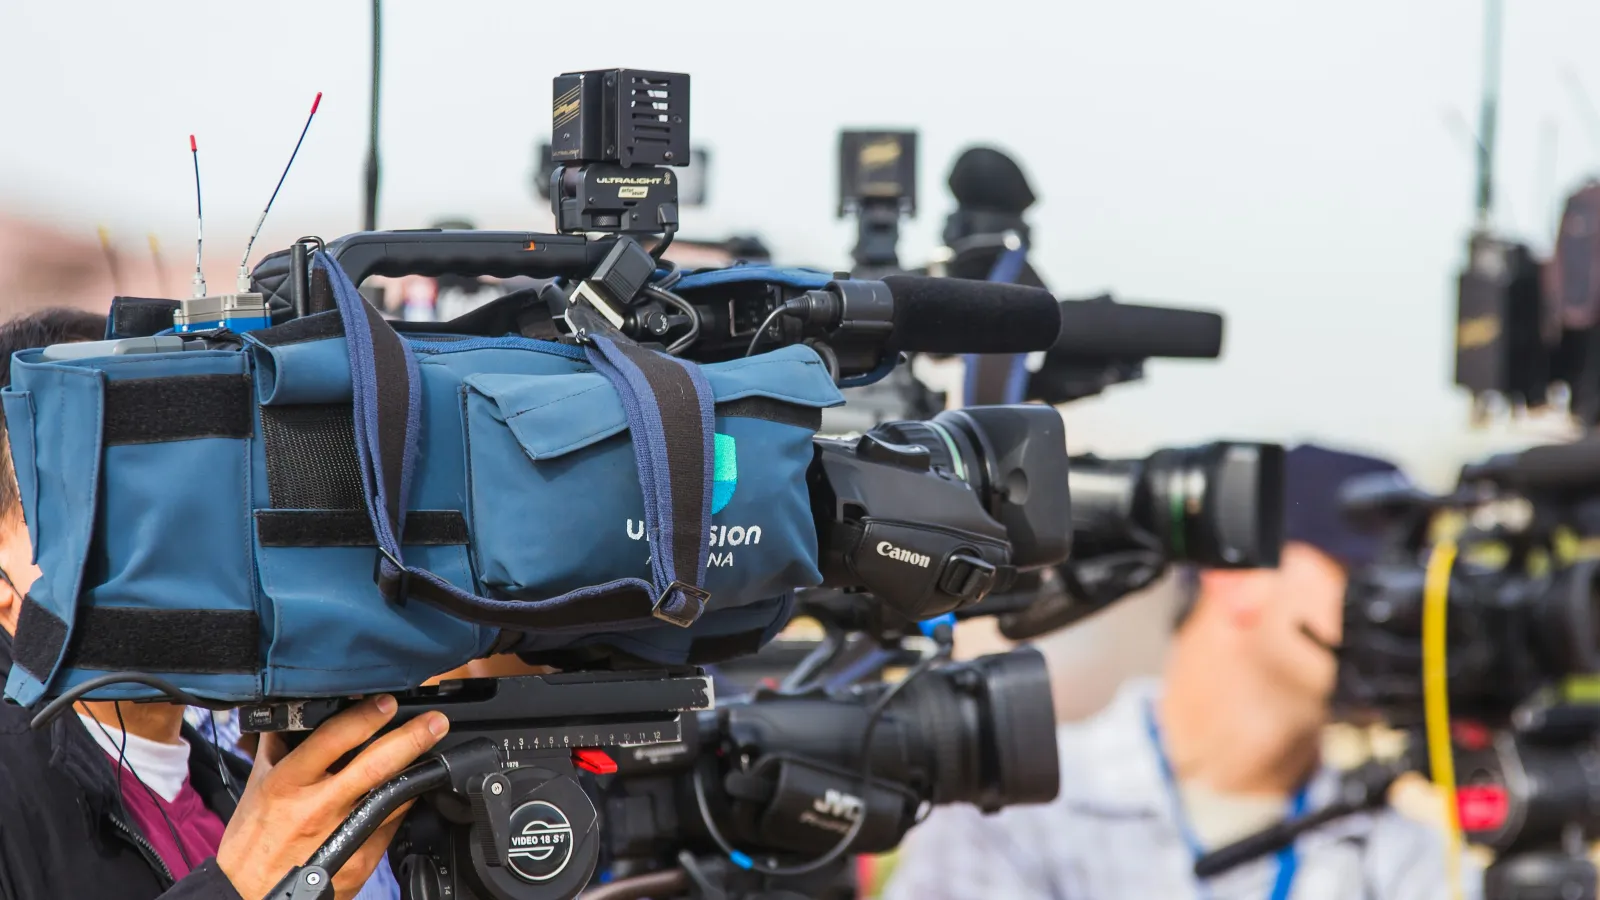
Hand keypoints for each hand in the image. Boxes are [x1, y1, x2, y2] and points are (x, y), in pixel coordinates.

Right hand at [214, 695, 449, 899]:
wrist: (250, 896)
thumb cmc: (252, 842)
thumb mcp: (257, 787)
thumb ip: (278, 749)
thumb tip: (295, 714)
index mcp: (287, 783)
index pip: (332, 739)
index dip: (365, 716)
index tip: (387, 702)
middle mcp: (318, 807)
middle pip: (375, 765)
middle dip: (411, 739)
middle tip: (434, 722)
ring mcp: (344, 835)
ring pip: (394, 796)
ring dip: (418, 772)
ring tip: (433, 751)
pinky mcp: (362, 859)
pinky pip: (394, 823)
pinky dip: (405, 803)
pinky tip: (413, 790)